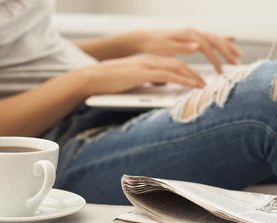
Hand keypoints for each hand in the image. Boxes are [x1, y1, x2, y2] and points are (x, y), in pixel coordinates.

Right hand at [80, 54, 204, 95]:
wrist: (94, 77)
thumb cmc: (110, 81)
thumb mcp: (133, 79)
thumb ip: (147, 79)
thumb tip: (161, 84)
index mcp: (147, 60)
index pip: (172, 64)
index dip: (187, 72)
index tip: (197, 80)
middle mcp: (149, 60)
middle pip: (178, 64)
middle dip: (194, 74)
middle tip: (206, 84)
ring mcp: (145, 65)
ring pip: (175, 68)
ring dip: (192, 77)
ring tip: (202, 86)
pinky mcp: (141, 73)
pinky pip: (166, 76)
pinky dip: (181, 80)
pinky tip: (190, 85)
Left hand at [131, 28, 240, 72]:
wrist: (143, 38)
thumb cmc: (153, 45)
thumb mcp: (166, 48)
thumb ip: (183, 47)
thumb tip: (198, 46)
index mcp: (188, 35)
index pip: (207, 48)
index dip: (216, 60)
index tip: (221, 72)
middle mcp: (192, 32)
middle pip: (215, 40)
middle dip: (227, 52)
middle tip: (237, 63)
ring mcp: (192, 34)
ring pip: (214, 38)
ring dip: (227, 46)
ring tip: (238, 55)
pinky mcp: (190, 37)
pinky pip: (209, 37)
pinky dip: (221, 40)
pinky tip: (230, 39)